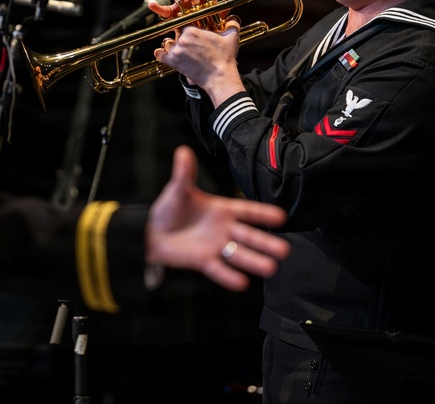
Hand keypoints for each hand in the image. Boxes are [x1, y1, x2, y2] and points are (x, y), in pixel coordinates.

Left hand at [145, 145, 288, 290]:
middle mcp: (223, 229)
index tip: (281, 217)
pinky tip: (242, 283)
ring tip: (272, 269)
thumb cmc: (168, 209)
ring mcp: (215, 246)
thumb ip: (184, 174)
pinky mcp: (203, 261)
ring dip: (254, 261)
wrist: (150, 232)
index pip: (247, 211)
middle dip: (266, 243)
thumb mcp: (177, 190)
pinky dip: (228, 276)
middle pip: (249, 236)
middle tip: (285, 251)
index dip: (263, 213)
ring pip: (238, 254)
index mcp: (222, 210)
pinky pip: (218, 269)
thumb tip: (182, 151)